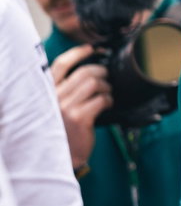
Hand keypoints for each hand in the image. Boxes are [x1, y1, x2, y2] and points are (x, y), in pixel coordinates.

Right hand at [49, 44, 110, 169]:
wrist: (60, 158)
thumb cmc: (62, 132)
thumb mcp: (57, 108)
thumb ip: (67, 92)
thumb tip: (91, 73)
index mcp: (46, 92)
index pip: (61, 64)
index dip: (77, 53)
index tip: (91, 48)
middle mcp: (53, 97)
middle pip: (84, 72)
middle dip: (101, 71)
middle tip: (107, 78)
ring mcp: (64, 107)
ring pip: (94, 83)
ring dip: (107, 87)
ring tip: (107, 93)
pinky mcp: (79, 118)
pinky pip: (101, 99)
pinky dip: (109, 100)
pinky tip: (107, 105)